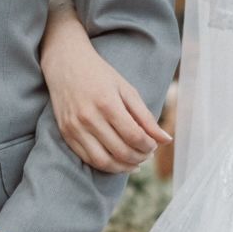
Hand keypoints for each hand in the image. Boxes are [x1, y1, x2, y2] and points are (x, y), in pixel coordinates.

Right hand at [42, 36, 168, 173]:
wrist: (66, 64)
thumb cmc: (100, 75)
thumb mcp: (127, 90)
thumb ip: (146, 117)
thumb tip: (166, 140)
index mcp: (107, 104)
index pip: (134, 137)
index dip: (149, 146)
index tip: (154, 145)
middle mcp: (89, 118)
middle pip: (121, 151)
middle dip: (139, 158)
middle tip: (147, 155)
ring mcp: (75, 128)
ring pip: (103, 161)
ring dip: (123, 167)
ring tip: (134, 162)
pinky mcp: (66, 134)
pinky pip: (87, 158)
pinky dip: (105, 164)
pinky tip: (117, 161)